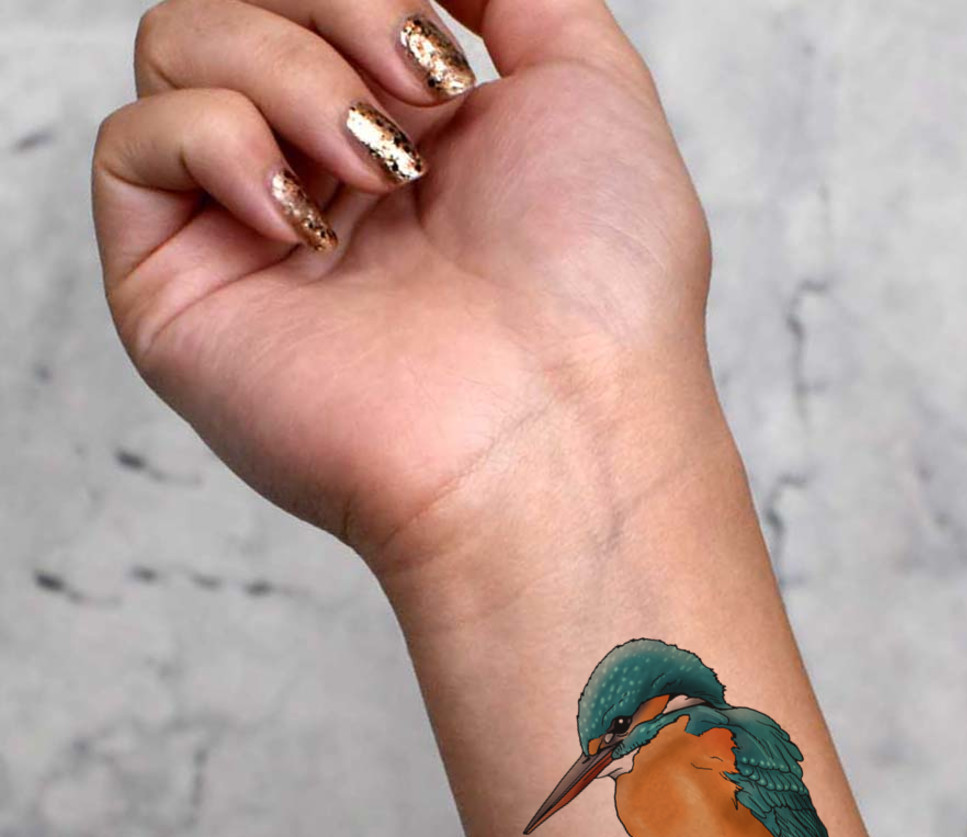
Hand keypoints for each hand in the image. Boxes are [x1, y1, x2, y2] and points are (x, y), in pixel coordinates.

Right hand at [93, 0, 715, 574]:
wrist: (559, 430)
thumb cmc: (599, 289)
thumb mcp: (591, 86)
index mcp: (413, 143)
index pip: (326, 1)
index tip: (446, 55)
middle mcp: (327, 187)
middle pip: (249, 5)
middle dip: (336, 5)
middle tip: (419, 95)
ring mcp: (253, 240)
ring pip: (180, 47)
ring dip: (285, 68)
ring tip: (375, 169)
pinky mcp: (182, 294)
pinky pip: (133, 143)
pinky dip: (214, 137)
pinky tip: (302, 213)